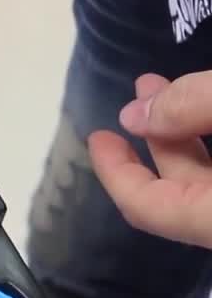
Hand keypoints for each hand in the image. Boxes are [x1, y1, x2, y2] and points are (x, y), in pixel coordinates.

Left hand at [88, 72, 211, 248]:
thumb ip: (194, 105)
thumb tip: (137, 115)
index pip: (151, 209)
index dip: (116, 173)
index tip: (98, 137)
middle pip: (181, 193)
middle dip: (157, 138)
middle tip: (144, 89)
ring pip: (208, 184)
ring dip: (186, 135)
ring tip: (168, 88)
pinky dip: (209, 143)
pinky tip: (203, 107)